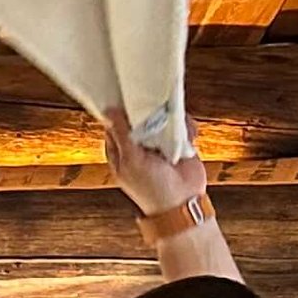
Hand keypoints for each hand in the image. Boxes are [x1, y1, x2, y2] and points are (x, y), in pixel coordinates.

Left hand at [105, 107, 205, 224]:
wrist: (182, 203)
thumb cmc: (151, 188)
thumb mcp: (131, 160)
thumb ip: (121, 135)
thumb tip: (109, 112)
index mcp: (120, 150)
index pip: (115, 123)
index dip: (120, 109)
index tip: (126, 94)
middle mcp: (139, 144)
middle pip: (140, 117)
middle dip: (148, 111)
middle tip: (155, 106)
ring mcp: (159, 143)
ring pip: (163, 119)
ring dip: (171, 119)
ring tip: (174, 129)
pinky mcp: (179, 143)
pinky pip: (182, 126)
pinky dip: (186, 127)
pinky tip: (188, 136)